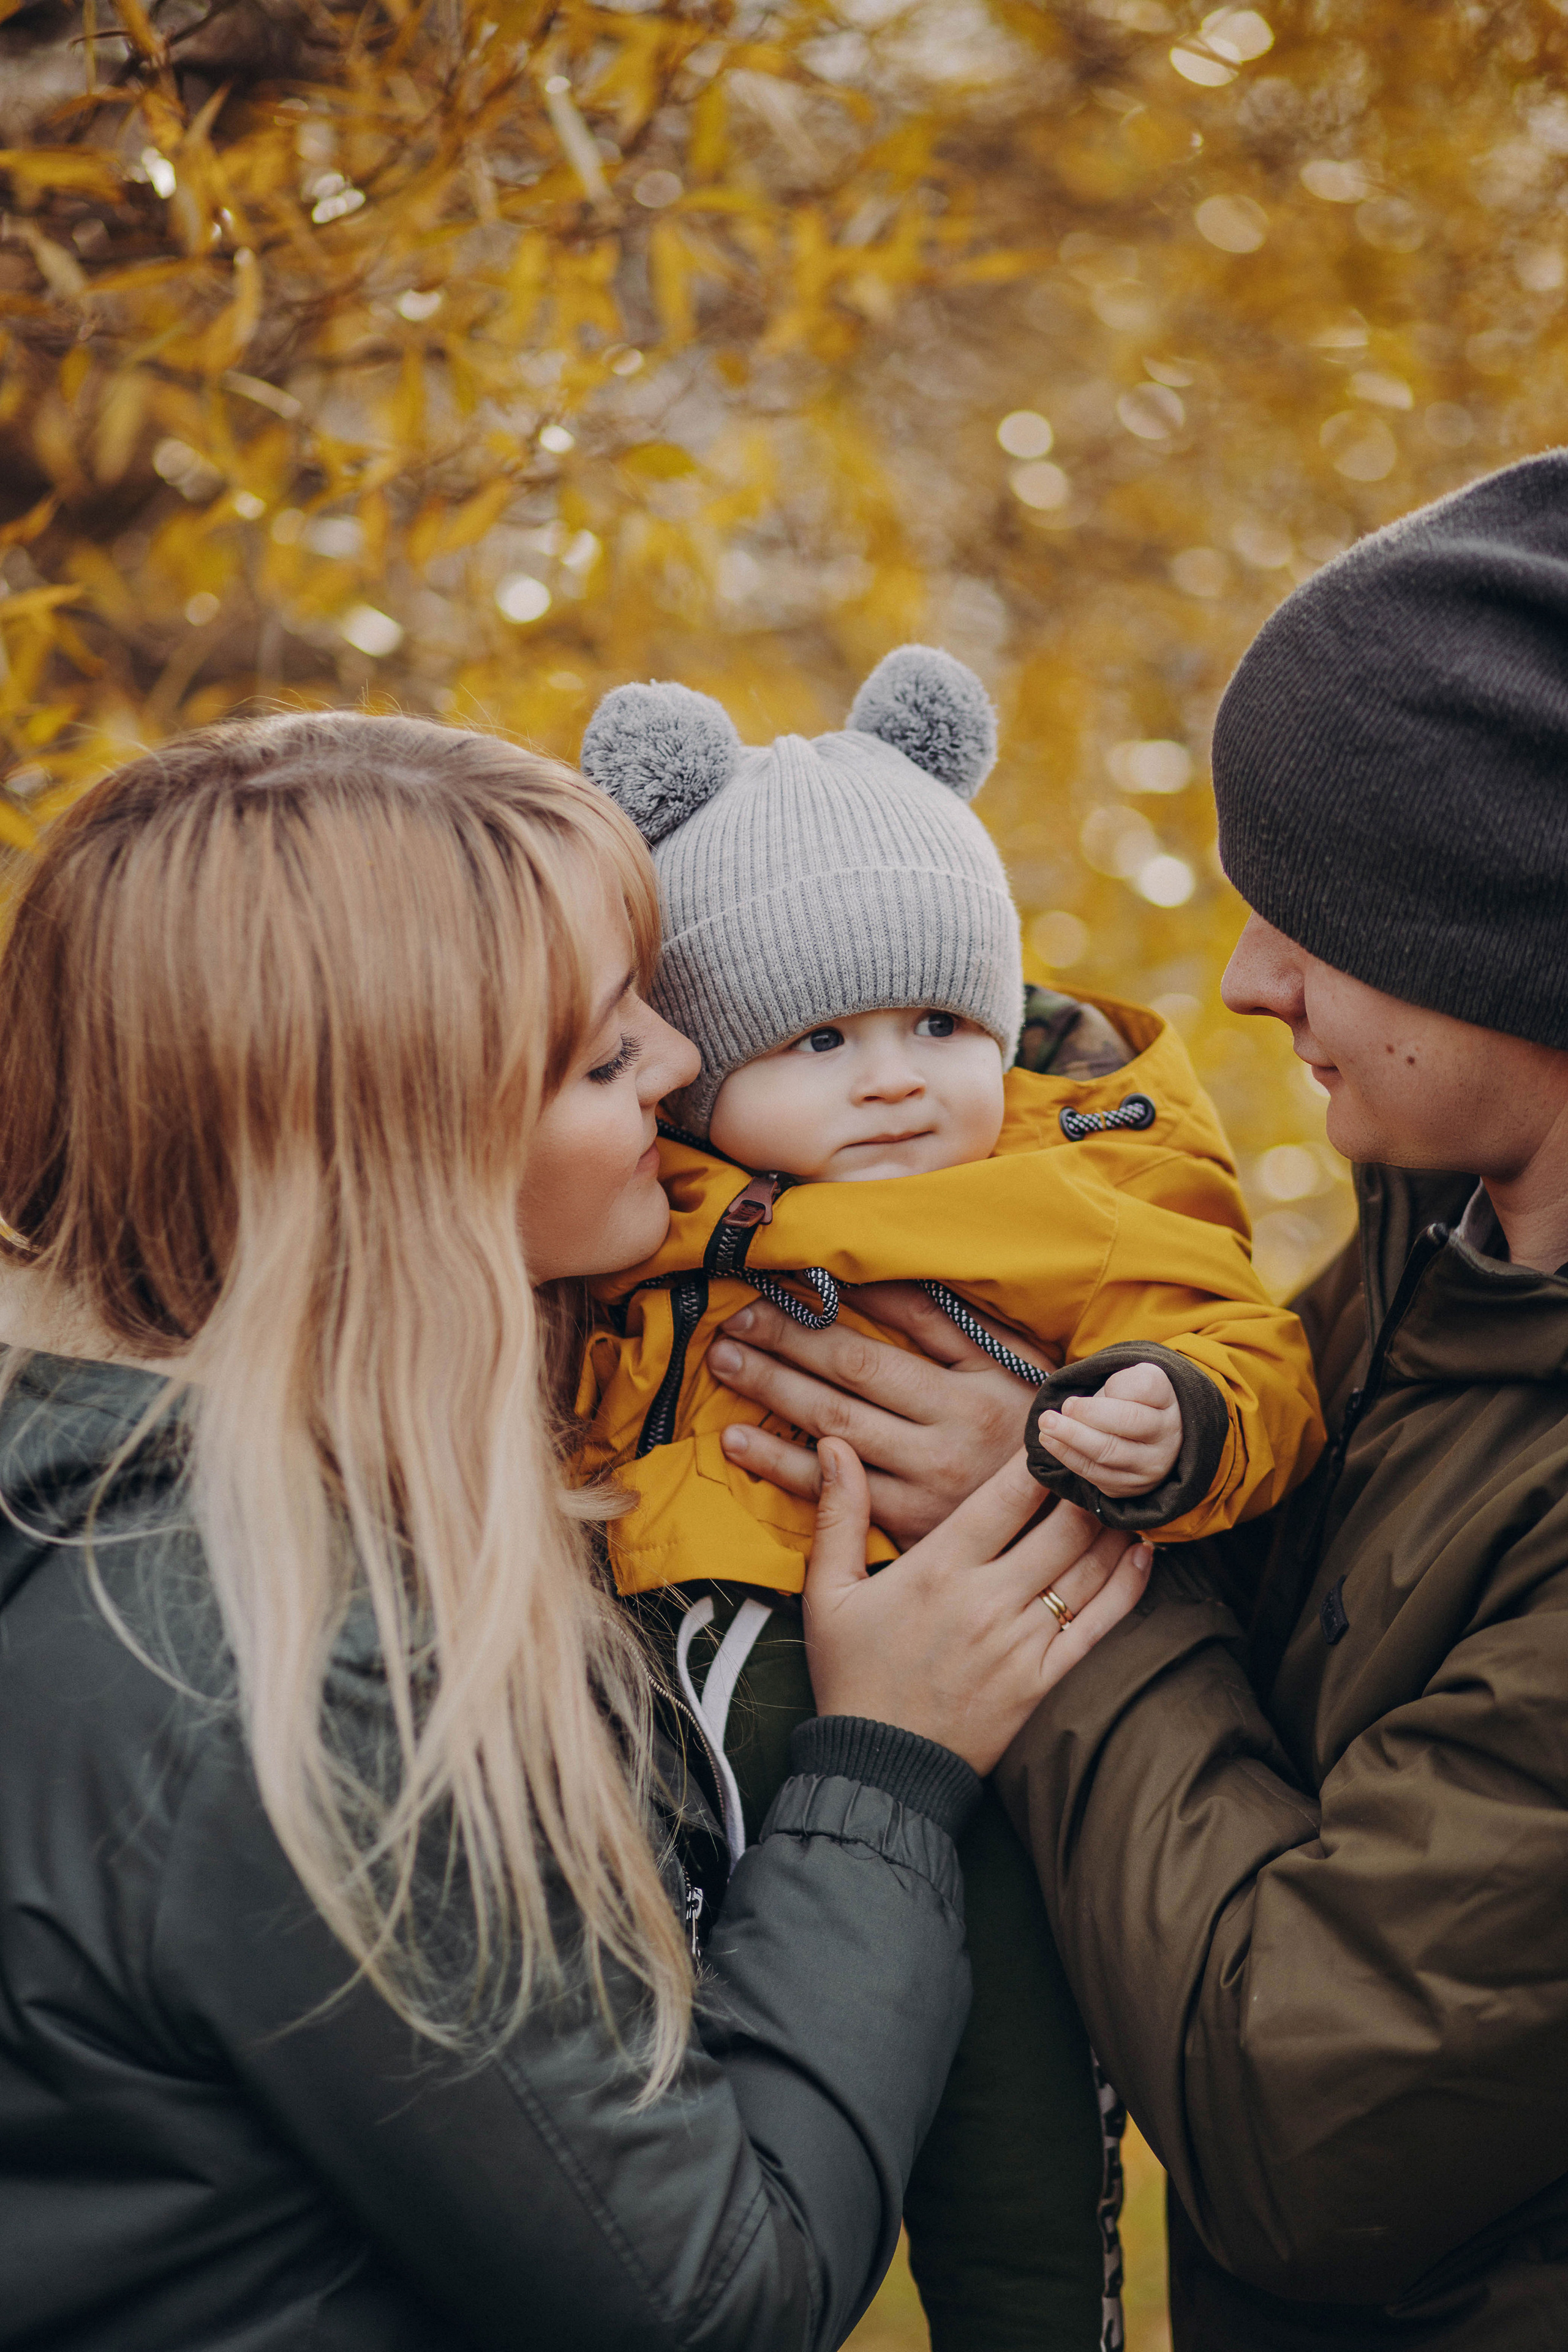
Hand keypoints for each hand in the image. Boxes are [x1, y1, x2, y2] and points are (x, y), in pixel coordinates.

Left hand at [711, 1281, 1040, 1543]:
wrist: (1072, 1508)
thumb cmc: (1029, 1414)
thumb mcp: (1001, 1357)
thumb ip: (935, 1317)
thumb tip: (864, 1274)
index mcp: (970, 1392)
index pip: (869, 1352)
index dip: (807, 1324)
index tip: (762, 1296)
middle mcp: (945, 1444)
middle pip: (840, 1393)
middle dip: (776, 1356)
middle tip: (728, 1329)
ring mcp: (923, 1491)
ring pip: (829, 1441)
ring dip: (768, 1401)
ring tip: (724, 1367)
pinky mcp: (907, 1528)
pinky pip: (830, 1497)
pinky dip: (779, 1466)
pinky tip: (739, 1441)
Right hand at [804, 1438, 1152, 1775]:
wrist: (877, 1769)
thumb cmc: (851, 1675)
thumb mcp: (829, 1591)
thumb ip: (838, 1514)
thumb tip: (833, 1446)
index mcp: (938, 1569)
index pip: (1006, 1496)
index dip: (1041, 1457)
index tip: (1059, 1428)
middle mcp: (987, 1600)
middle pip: (1061, 1527)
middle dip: (1087, 1485)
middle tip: (1105, 1453)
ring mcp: (1020, 1642)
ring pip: (1087, 1570)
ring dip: (1113, 1527)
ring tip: (1129, 1492)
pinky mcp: (1042, 1680)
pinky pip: (1098, 1625)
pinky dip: (1126, 1586)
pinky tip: (1142, 1553)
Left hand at [1035, 1363, 1181, 1496]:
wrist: (1152, 1441)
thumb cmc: (1136, 1402)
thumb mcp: (1136, 1381)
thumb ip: (1121, 1383)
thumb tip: (1085, 1407)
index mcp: (1168, 1401)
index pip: (1145, 1387)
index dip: (1116, 1386)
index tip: (1096, 1385)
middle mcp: (1166, 1436)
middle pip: (1126, 1422)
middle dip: (1088, 1414)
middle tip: (1060, 1408)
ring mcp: (1150, 1466)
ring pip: (1107, 1452)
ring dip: (1071, 1437)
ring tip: (1046, 1424)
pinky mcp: (1130, 1487)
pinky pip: (1095, 1473)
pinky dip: (1068, 1456)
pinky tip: (1050, 1441)